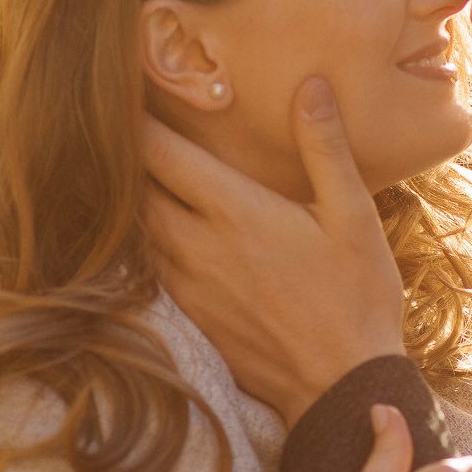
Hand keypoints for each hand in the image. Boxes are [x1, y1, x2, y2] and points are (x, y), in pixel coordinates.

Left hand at [144, 79, 405, 422]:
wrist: (341, 386)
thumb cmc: (356, 297)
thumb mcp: (353, 216)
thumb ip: (325, 148)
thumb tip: (309, 86)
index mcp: (235, 211)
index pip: (159, 152)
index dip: (134, 118)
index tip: (121, 89)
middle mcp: (198, 245)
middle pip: (133, 187)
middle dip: (122, 155)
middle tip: (115, 124)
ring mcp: (187, 284)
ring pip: (135, 229)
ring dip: (130, 198)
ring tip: (128, 168)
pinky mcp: (188, 314)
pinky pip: (148, 265)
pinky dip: (143, 239)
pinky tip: (155, 226)